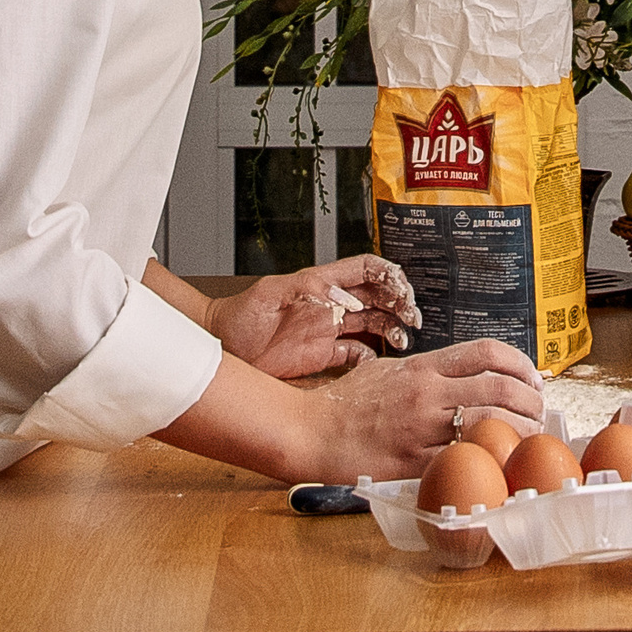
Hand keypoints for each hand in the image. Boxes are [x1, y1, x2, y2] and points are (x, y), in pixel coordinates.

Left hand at [211, 256, 420, 377]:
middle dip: (399, 303)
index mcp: (320, 284)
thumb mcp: (268, 295)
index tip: (401, 289)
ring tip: (403, 340)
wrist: (219, 347)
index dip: (388, 274)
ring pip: (372, 324)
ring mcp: (327, 330)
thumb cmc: (237, 318)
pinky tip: (380, 362)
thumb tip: (336, 294)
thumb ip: (302, 290)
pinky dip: (372, 358)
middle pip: (376, 297)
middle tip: (412, 317)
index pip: (364, 269)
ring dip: (391, 329)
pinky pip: (356, 354)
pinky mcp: (321, 356)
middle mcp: (329, 305)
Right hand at [309, 337, 546, 480]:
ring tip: (529, 438)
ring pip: (488, 426)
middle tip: (540, 411)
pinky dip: (488, 463)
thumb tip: (457, 372)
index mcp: (423, 367)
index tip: (533, 377)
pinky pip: (462, 461)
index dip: (519, 363)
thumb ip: (423, 370)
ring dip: (519, 432)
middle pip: (498, 388)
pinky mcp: (414, 463)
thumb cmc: (345, 403)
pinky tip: (499, 466)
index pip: (485, 352)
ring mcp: (422, 429)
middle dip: (530, 401)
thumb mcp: (386, 371)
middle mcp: (427, 393)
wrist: (312, 432)